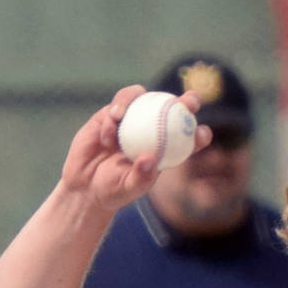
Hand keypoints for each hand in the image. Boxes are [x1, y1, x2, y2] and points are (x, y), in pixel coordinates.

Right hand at [59, 86, 209, 214]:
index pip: (188, 140)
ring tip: (117, 117)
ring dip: (134, 101)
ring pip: (143, 97)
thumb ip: (140, 176)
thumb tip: (149, 158)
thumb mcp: (127, 189)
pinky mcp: (112, 113)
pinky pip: (118, 105)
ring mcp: (133, 118)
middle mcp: (152, 129)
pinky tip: (106, 134)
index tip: (202, 135)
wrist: (85, 185)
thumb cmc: (112, 191)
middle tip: (191, 101)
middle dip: (188, 101)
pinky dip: (113, 115)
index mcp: (164, 150)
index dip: (199, 134)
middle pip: (174, 109)